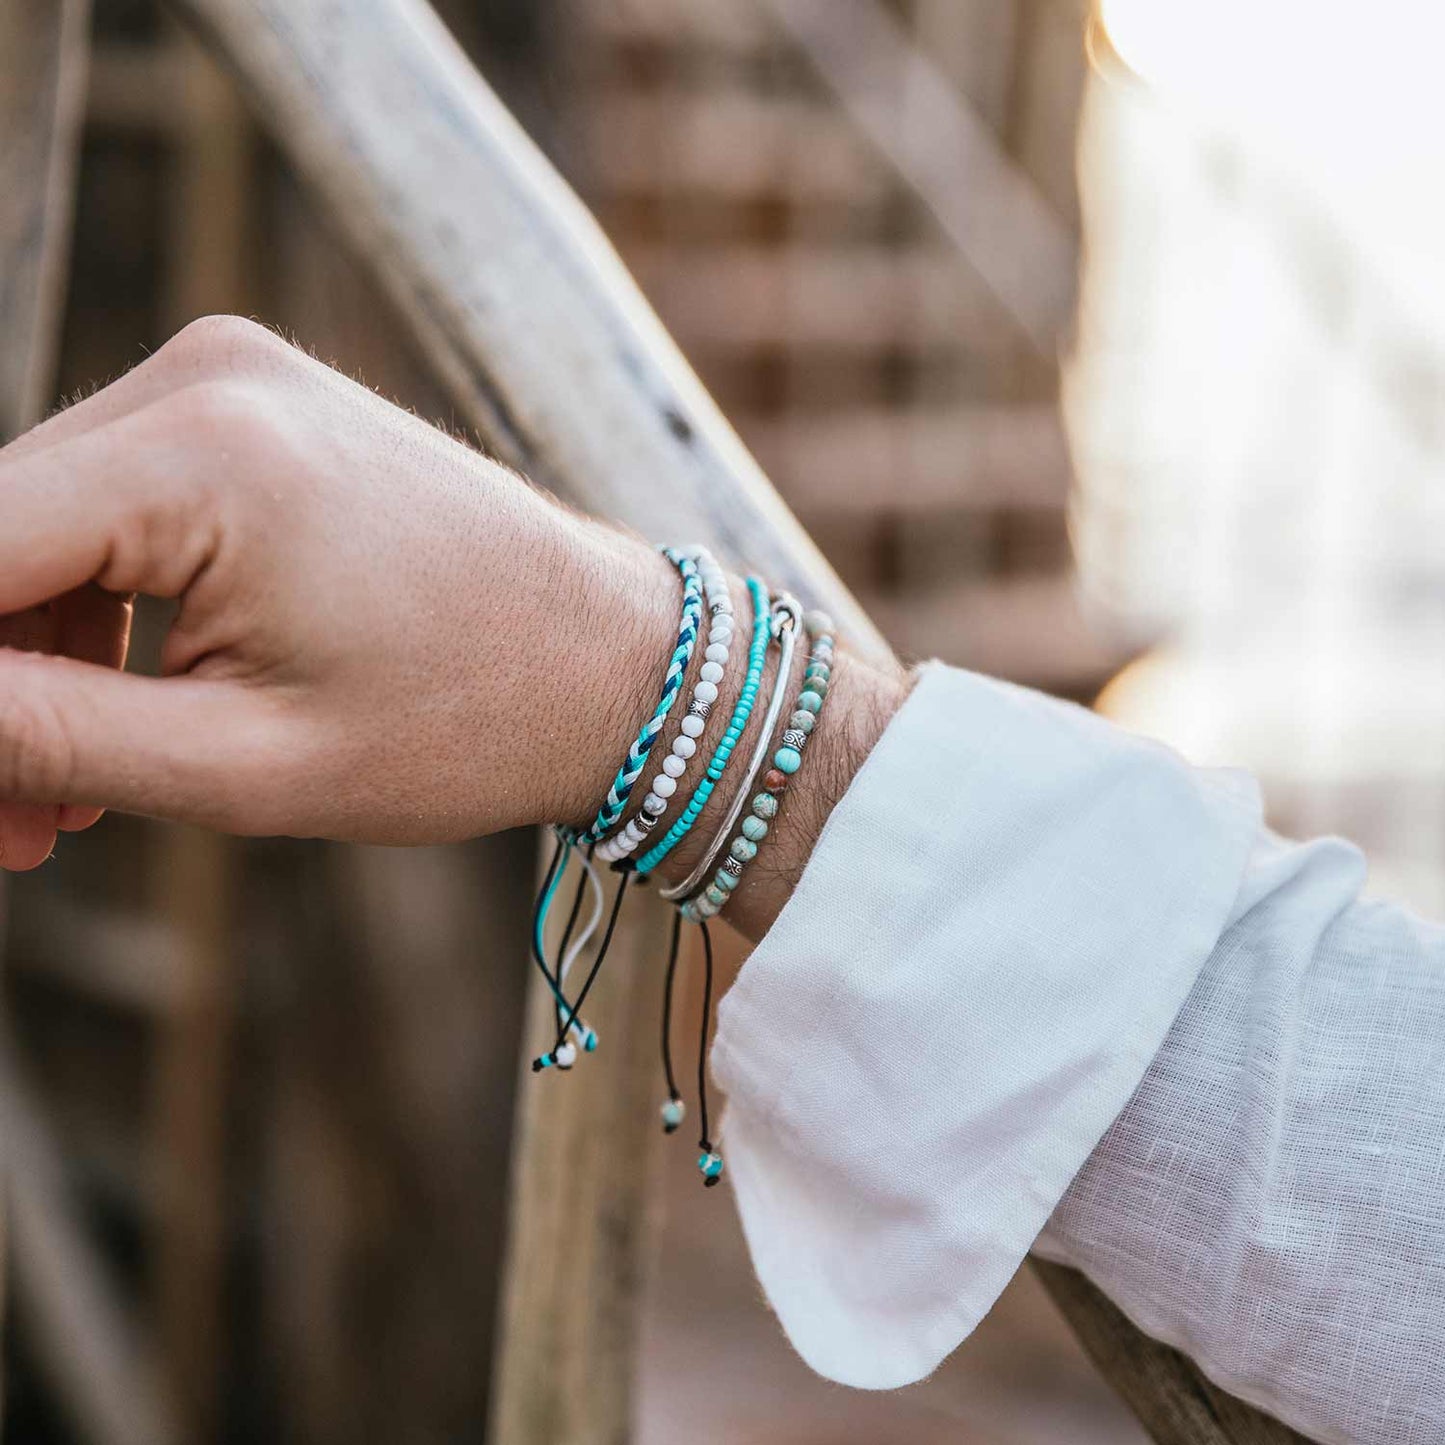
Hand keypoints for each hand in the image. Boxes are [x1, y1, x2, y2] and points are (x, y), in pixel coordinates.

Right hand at [0, 316, 680, 868]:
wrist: (611, 660)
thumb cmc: (470, 719)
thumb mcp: (245, 764)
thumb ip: (39, 735)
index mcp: (203, 455)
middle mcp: (203, 378)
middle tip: (12, 834)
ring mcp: (228, 380)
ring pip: (38, 527)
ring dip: (24, 664)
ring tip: (61, 811)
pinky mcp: (250, 410)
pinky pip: (111, 508)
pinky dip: (93, 615)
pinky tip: (120, 719)